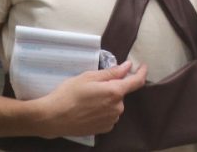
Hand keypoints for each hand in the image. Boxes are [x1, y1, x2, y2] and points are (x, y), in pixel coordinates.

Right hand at [30, 62, 147, 137]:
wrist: (53, 118)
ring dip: (107, 100)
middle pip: (121, 93)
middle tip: (94, 85)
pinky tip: (88, 109)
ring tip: (88, 99)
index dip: (142, 72)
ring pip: (114, 105)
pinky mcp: (104, 129)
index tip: (143, 66)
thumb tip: (128, 67)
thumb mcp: (88, 77)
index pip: (136, 82)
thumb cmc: (69, 94)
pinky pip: (109, 115)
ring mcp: (111, 120)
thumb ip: (111, 73)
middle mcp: (117, 108)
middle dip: (112, 87)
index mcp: (115, 92)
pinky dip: (103, 110)